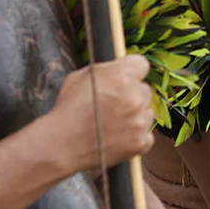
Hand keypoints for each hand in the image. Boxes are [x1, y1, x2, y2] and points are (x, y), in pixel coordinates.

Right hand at [49, 54, 154, 170]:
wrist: (61, 144)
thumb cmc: (68, 109)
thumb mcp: (81, 76)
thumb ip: (107, 69)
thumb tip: (120, 66)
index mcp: (122, 76)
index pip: (141, 64)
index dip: (132, 71)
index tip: (125, 78)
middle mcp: (135, 96)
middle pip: (145, 90)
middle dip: (133, 94)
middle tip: (114, 104)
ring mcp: (140, 120)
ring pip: (148, 112)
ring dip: (136, 115)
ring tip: (114, 123)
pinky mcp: (140, 142)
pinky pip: (147, 135)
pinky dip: (136, 136)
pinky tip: (119, 137)